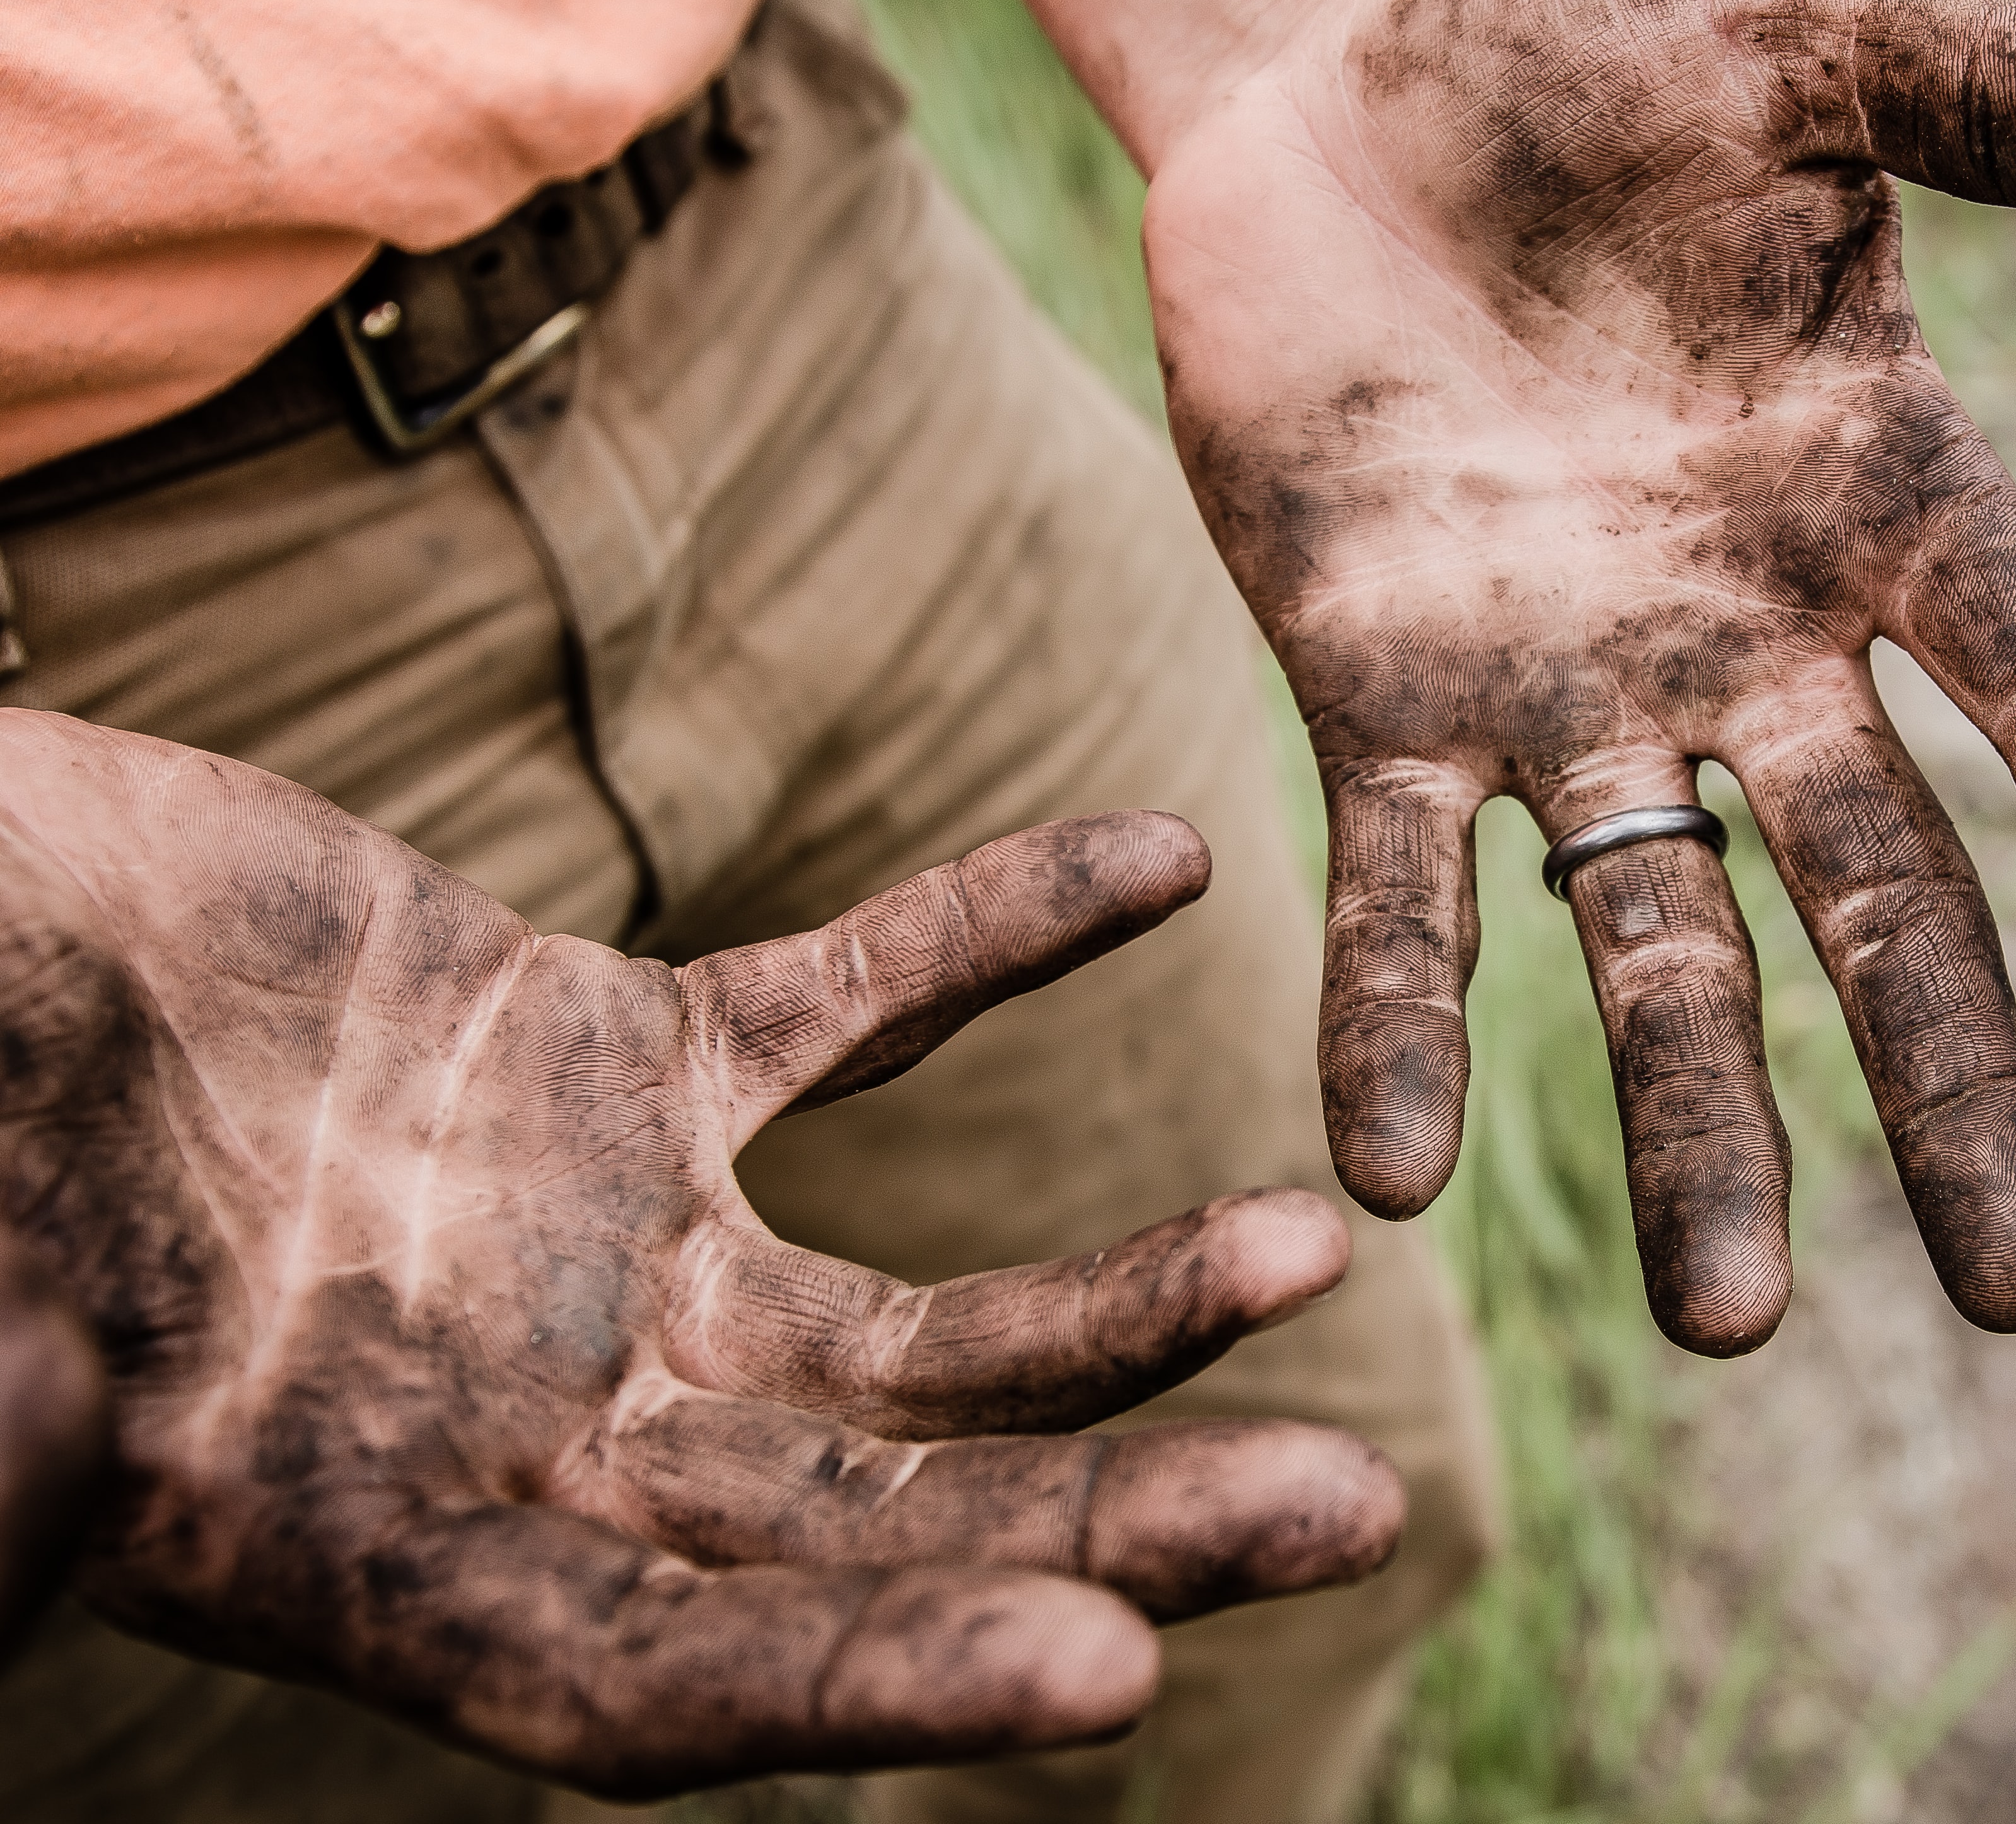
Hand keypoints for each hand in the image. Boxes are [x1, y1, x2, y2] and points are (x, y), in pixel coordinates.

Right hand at [0, 713, 1400, 1796]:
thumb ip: (4, 1427)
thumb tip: (37, 1486)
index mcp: (377, 1552)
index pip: (669, 1681)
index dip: (879, 1685)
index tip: (1114, 1678)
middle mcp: (536, 1434)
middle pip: (874, 1525)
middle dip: (1110, 1526)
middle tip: (1354, 1513)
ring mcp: (602, 1250)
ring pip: (919, 1321)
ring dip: (1120, 1293)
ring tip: (1312, 1245)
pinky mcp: (620, 1058)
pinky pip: (854, 1001)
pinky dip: (997, 929)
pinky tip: (1162, 857)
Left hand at [1146, 0, 2015, 1354]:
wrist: (1338, 72)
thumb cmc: (1596, 38)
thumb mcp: (1810, 28)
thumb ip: (2011, 87)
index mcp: (1883, 489)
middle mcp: (1748, 633)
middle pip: (1883, 889)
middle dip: (1952, 1086)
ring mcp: (1564, 685)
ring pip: (1650, 940)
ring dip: (1692, 1127)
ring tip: (1726, 1325)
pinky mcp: (1373, 691)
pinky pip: (1392, 887)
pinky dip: (1395, 1021)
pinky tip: (1387, 1177)